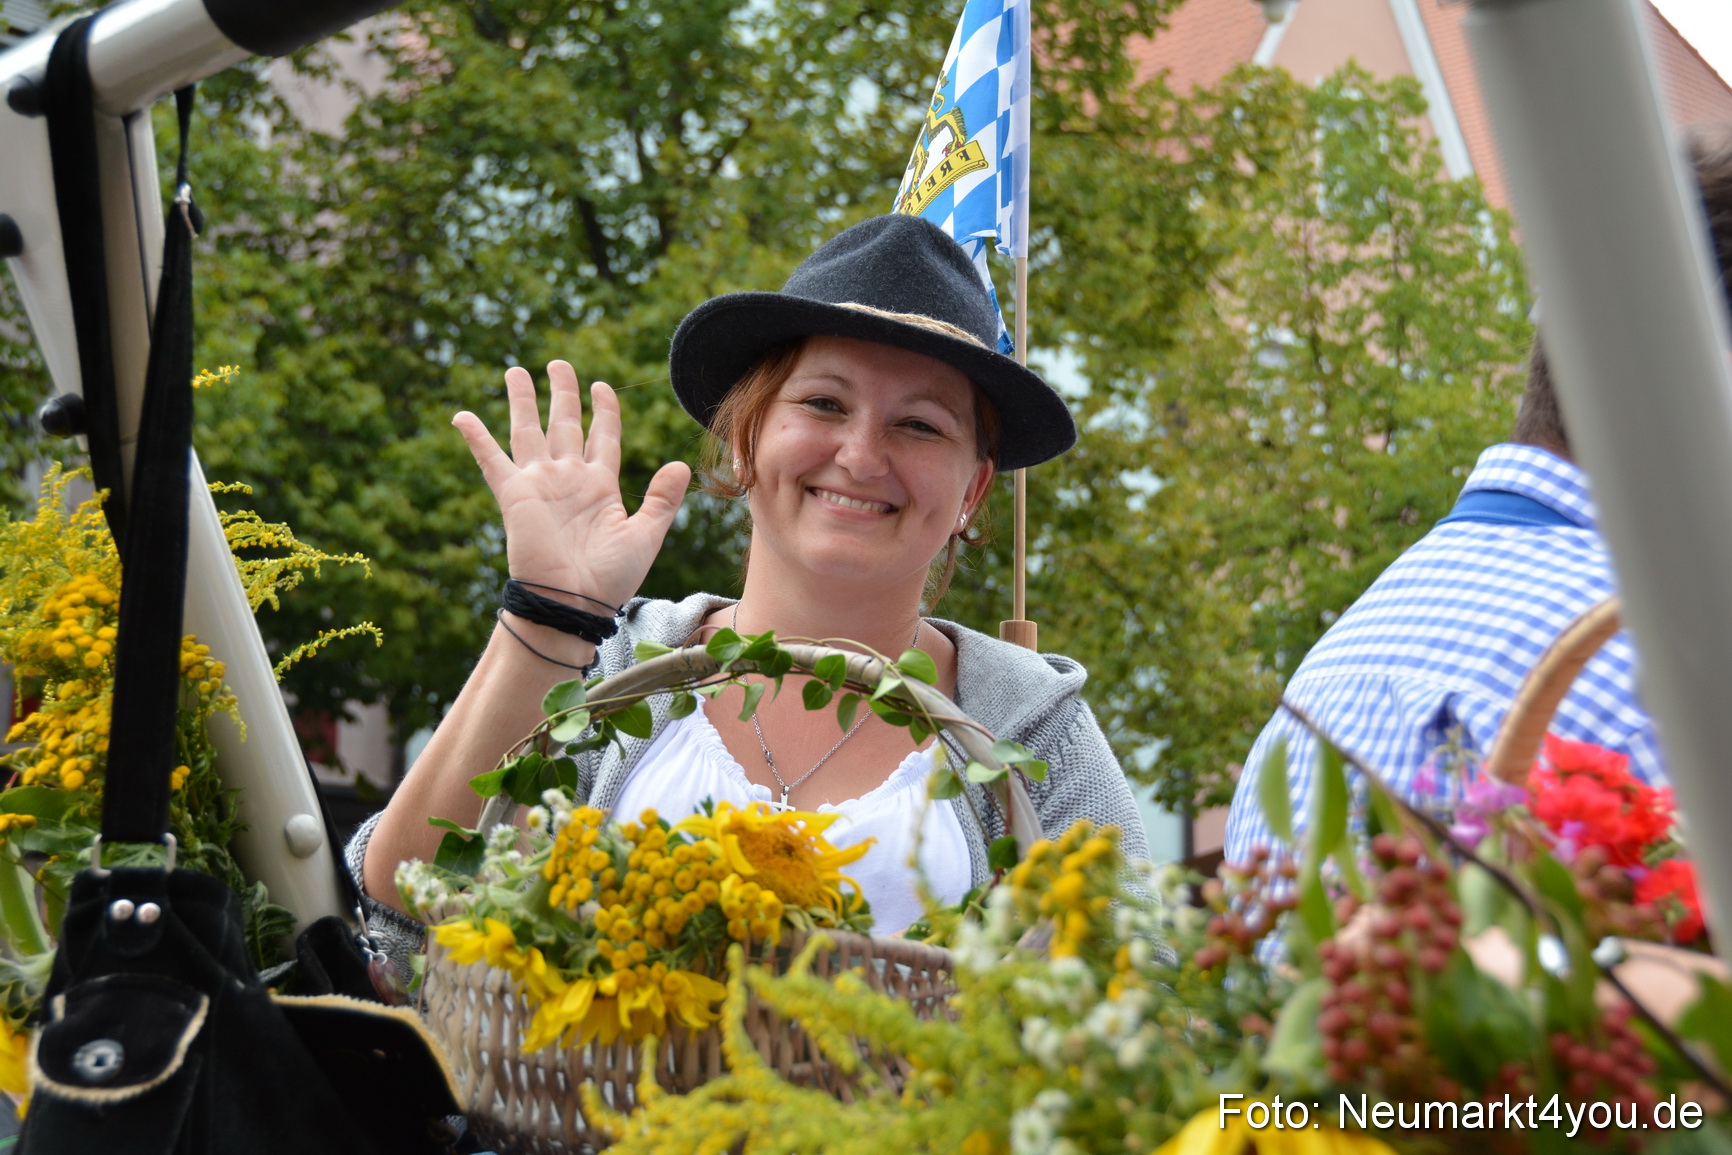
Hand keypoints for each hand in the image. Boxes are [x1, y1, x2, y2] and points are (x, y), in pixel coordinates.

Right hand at [453, 361, 691, 609]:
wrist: (574, 603)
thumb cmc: (611, 578)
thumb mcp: (645, 535)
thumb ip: (662, 499)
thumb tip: (680, 464)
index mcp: (600, 485)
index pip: (602, 435)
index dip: (603, 410)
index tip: (601, 386)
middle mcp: (568, 478)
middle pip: (564, 423)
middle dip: (561, 392)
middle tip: (557, 363)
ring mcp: (539, 484)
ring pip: (528, 431)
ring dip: (522, 400)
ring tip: (515, 371)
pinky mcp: (514, 495)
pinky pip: (491, 460)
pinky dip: (476, 438)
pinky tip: (461, 415)